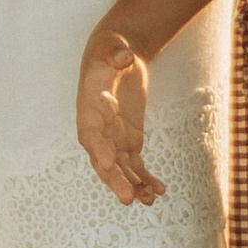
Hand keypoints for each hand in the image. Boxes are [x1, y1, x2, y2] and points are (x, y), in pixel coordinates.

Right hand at [78, 23, 164, 205]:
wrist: (117, 56)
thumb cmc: (109, 50)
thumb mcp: (111, 47)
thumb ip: (116, 53)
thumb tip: (125, 58)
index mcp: (88, 111)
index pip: (90, 136)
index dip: (98, 151)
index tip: (108, 164)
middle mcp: (98, 130)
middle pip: (104, 160)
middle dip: (116, 181)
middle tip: (129, 199)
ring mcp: (114, 138)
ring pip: (121, 169)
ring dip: (134, 186)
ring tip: (149, 200)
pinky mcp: (130, 141)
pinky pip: (136, 166)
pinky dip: (146, 179)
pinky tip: (159, 191)